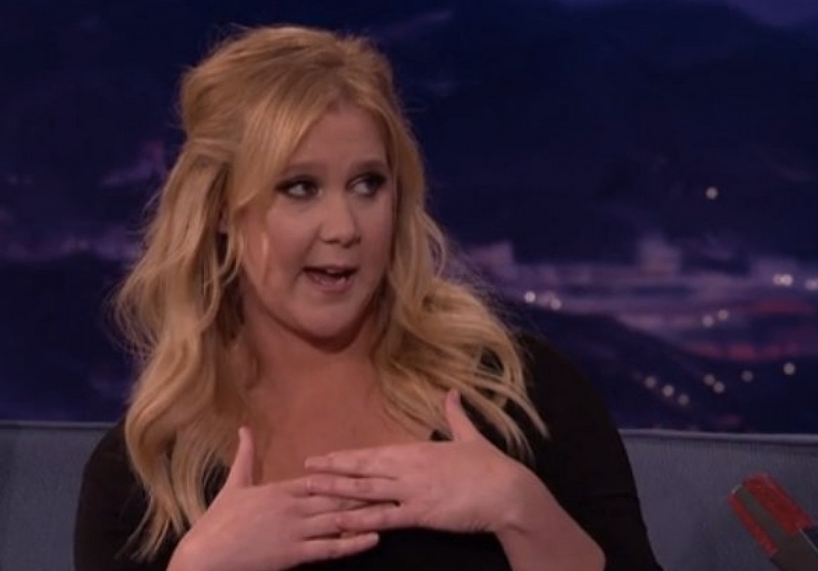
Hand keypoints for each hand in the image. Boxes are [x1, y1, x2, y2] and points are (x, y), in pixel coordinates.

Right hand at [168, 427, 378, 570]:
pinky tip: (372, 538)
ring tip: (392, 508)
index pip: (322, 479)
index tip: (370, 468)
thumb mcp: (234, 485)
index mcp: (281, 490)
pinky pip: (329, 548)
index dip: (347, 474)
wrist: (204, 557)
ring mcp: (295, 531)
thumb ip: (245, 456)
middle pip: (336, 496)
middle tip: (392, 483)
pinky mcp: (293, 554)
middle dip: (365, 490)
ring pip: (338, 519)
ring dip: (366, 514)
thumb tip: (243, 427)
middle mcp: (293, 507)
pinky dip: (352, 543)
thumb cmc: (218, 522)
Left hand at [303, 390, 544, 535]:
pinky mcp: (421, 513)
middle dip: (333, 470)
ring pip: (366, 491)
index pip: (374, 454)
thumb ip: (456, 415)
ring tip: (311, 490)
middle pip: (363, 469)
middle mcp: (408, 468)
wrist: (507, 491)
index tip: (326, 456)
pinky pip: (385, 518)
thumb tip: (452, 391)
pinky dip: (361, 520)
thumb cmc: (490, 465)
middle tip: (305, 469)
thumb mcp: (470, 436)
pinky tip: (341, 521)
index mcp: (417, 451)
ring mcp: (412, 490)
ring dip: (336, 490)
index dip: (348, 456)